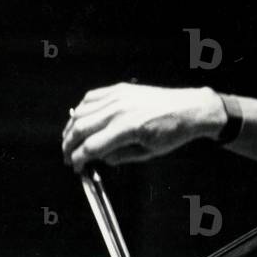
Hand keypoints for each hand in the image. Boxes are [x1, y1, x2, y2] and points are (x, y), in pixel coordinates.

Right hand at [61, 83, 226, 171]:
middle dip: (68, 146)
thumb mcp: (149, 152)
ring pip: (80, 112)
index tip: (75, 167)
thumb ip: (120, 157)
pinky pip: (91, 97)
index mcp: (127, 128)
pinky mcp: (120, 89)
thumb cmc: (173, 132)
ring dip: (70, 128)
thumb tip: (99, 159)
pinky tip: (80, 120)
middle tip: (67, 157)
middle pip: (79, 129)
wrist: (189, 109)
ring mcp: (118, 96)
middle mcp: (118, 109)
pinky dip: (81, 109)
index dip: (78, 160)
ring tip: (70, 141)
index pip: (90, 147)